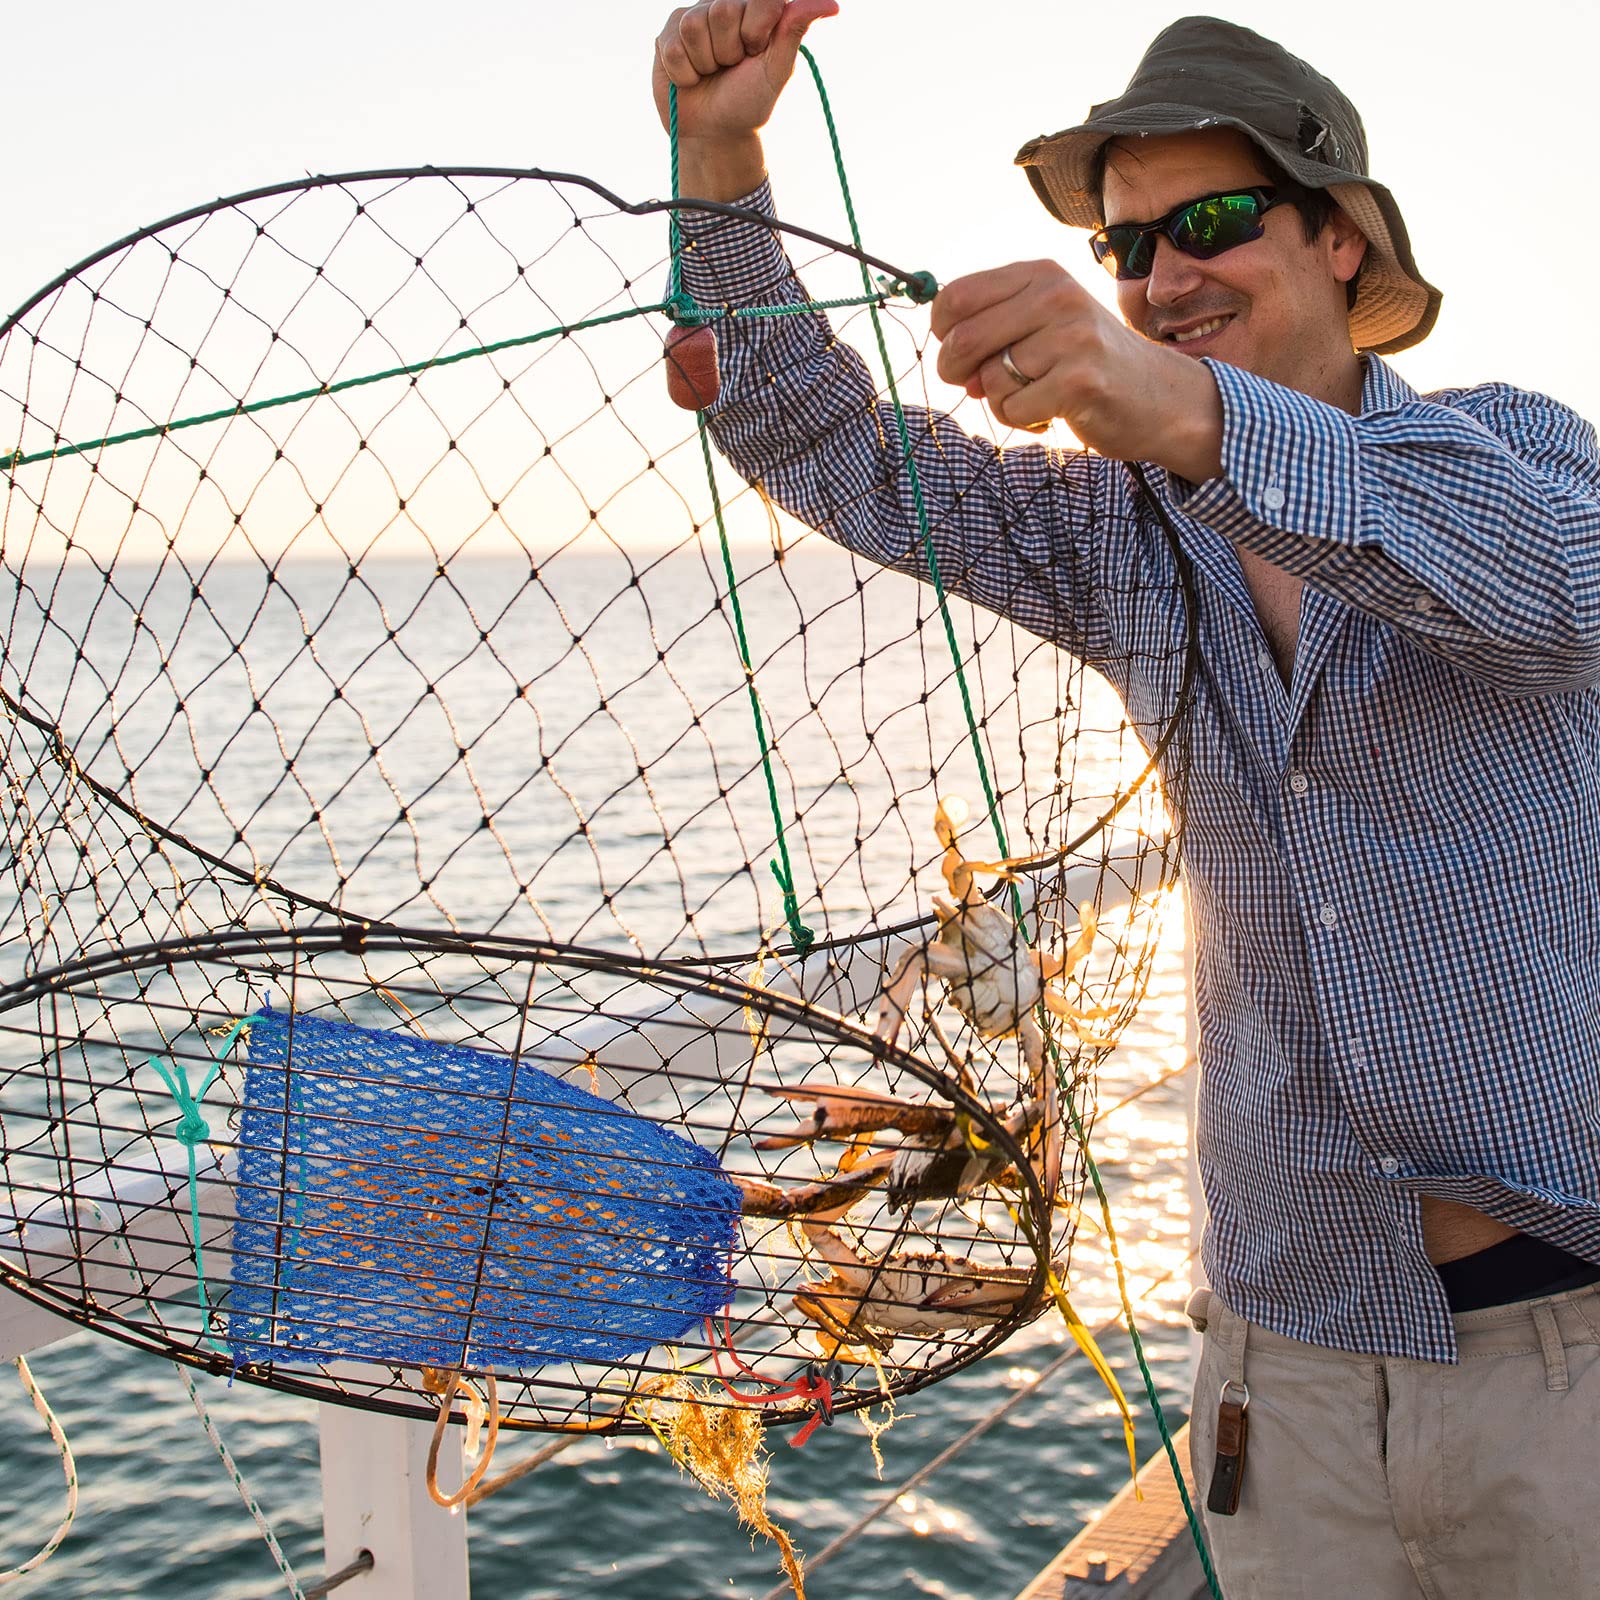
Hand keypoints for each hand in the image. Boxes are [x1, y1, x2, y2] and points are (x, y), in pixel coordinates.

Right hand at [652, 0, 838, 198]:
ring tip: (710, 73)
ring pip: (694, 27)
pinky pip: (673, 48)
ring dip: (705, 62)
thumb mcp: (776, 70)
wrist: (714, 133)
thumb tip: (831, 4)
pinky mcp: (667, 35)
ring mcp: (692, 17)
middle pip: (722, 10)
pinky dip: (684, 73)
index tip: (755, 54)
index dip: (755, 33)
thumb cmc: (749, 102)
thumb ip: (795, 30)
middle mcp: (723, 5)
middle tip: (730, 67)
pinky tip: (691, 78)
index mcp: (754, 9)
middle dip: (728, 50)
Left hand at [931, 261, 1223, 481]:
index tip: (957, 351)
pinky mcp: (1079, 380)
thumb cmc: (1089, 363)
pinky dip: (1021, 419)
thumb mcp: (1043, 328)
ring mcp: (1071, 336)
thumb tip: (951, 363)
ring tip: (1033, 396)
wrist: (1160, 396)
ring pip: (990, 379)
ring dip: (999, 400)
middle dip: (956, 371)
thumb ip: (994, 333)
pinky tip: (1050, 411)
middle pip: (963, 338)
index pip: (956, 296)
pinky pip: (1013, 408)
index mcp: (1041, 275)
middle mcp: (1056, 296)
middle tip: (976, 386)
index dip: (943, 332)